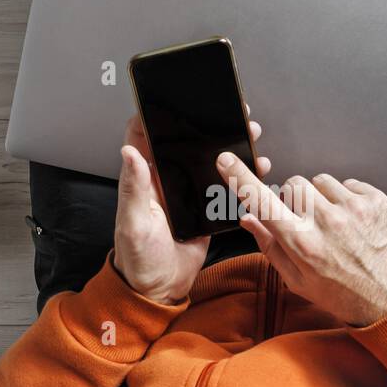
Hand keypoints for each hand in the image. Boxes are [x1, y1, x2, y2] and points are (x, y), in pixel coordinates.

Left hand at [113, 114, 269, 303]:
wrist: (159, 290)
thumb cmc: (138, 259)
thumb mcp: (132, 224)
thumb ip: (132, 188)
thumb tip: (129, 151)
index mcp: (145, 179)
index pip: (142, 135)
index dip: (153, 114)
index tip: (172, 96)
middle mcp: (166, 181)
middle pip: (184, 142)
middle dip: (205, 123)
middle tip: (229, 110)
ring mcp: (187, 194)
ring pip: (208, 160)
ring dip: (229, 146)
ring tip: (250, 134)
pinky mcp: (206, 209)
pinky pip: (224, 187)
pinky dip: (240, 176)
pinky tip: (256, 169)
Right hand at [215, 153, 386, 325]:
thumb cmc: (345, 295)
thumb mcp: (299, 281)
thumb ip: (271, 246)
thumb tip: (248, 219)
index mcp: (302, 243)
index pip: (261, 201)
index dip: (240, 178)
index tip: (226, 160)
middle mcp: (327, 221)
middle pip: (292, 184)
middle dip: (294, 200)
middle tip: (307, 224)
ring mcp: (353, 208)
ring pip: (319, 181)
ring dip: (320, 198)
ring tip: (334, 225)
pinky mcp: (376, 200)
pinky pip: (347, 183)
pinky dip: (345, 198)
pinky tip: (353, 223)